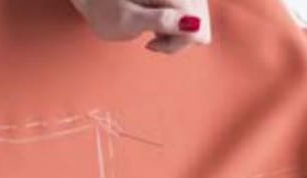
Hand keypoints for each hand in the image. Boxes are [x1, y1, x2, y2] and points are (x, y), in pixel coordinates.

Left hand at [71, 0, 210, 53]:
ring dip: (177, 33)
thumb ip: (160, 20)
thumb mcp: (127, 20)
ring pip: (200, 21)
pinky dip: (178, 27)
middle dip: (177, 38)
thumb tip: (194, 23)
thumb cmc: (105, 9)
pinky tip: (160, 27)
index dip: (176, 41)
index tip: (150, 44)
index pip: (197, 23)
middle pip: (201, 23)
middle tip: (150, 40)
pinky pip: (194, 18)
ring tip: (153, 32)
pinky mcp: (185, 0)